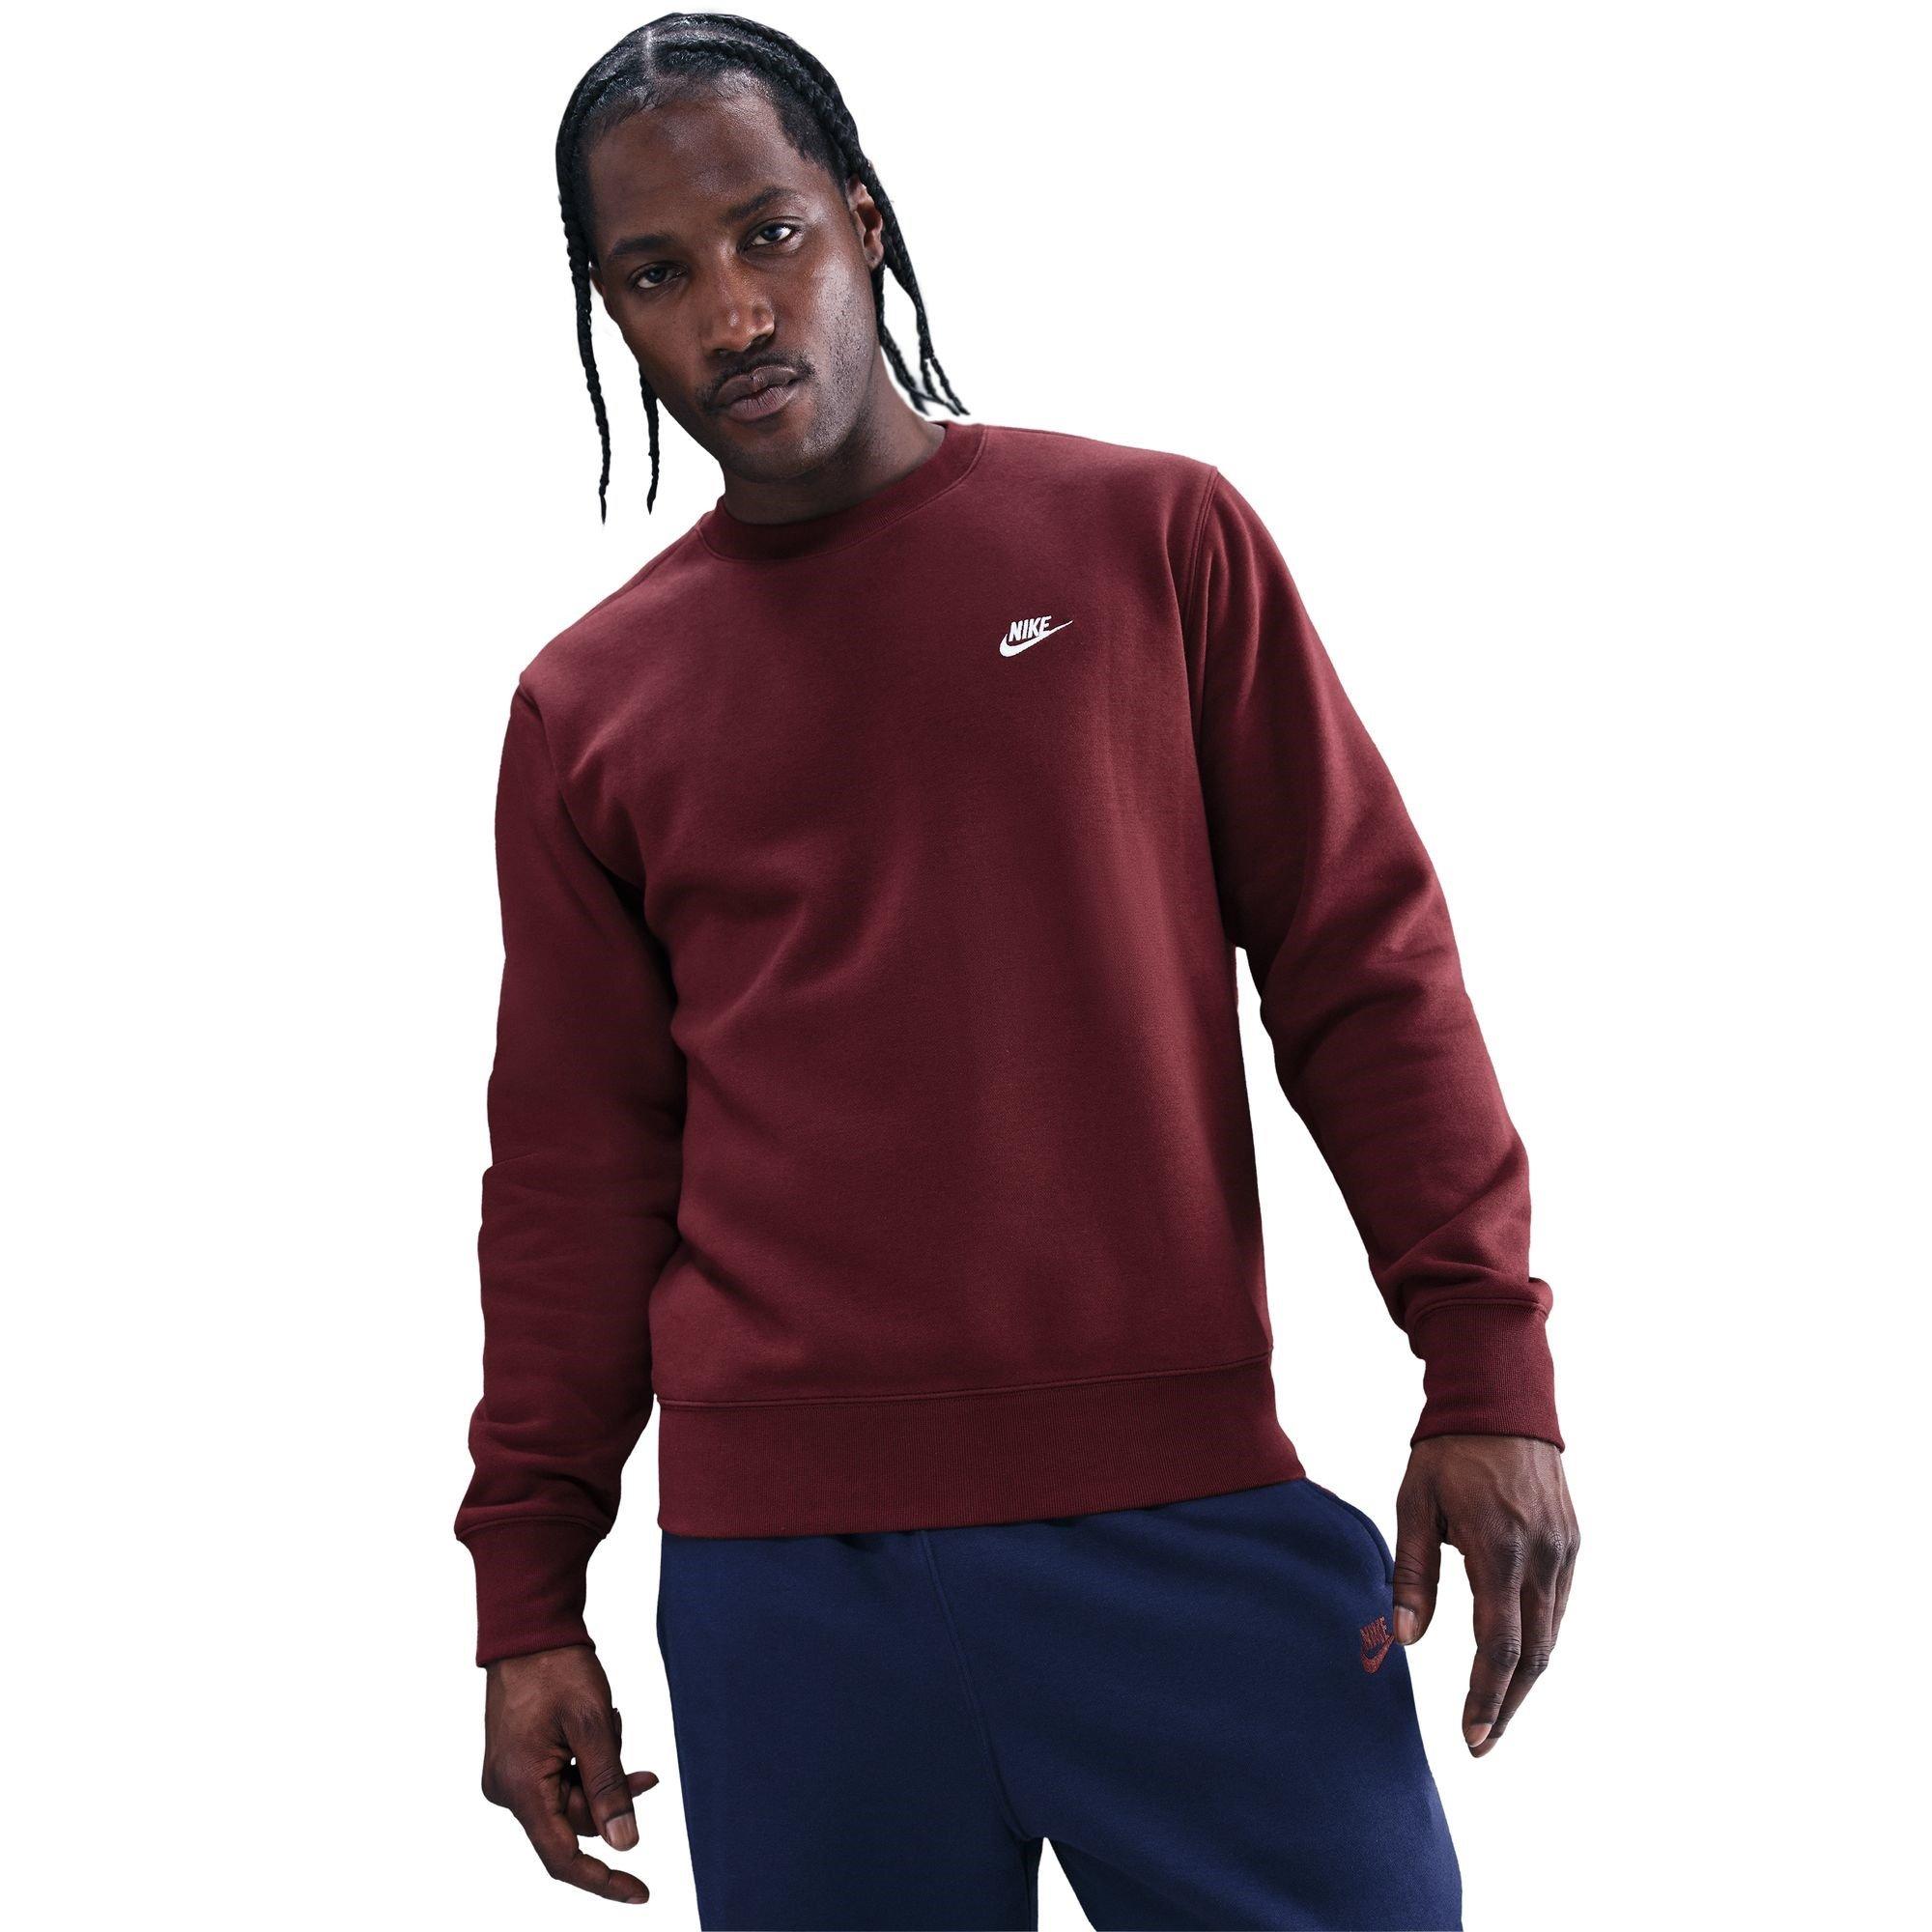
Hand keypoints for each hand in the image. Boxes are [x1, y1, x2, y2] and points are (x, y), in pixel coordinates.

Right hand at [482, 1644, 659, 1902]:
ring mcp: (509, 1776)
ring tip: (611, 1725)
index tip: (639, 1892)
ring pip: (571, 1798)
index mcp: (520, 1787)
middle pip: (572, 1821)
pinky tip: (600, 1726)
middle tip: (646, 1772)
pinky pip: (560, 1779)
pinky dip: (587, 1762)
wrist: (530, 1629)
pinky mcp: (517, 1762)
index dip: (602, 1880)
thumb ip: (609, 1787)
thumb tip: (624, 1843)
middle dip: (612, 1798)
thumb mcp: (593, 1725)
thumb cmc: (558, 1669)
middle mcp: (507, 1790)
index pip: (562, 1857)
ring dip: (602, 1773)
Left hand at [1393, 1434, 1578, 1755]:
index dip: (1485, 1697)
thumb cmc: (1448, 1452)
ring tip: (1495, 1711)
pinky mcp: (1572, 1542)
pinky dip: (1539, 1639)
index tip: (1472, 1737)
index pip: (1497, 1644)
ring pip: (1551, 1635)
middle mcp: (1539, 1555)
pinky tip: (1516, 1657)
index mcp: (1497, 1548)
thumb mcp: (1416, 1505)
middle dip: (1508, 1705)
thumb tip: (1406, 1639)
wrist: (1501, 1401)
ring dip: (1525, 1680)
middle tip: (1482, 1742)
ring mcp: (1563, 1550)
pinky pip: (1559, 1606)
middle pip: (1533, 1654)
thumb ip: (1413, 1574)